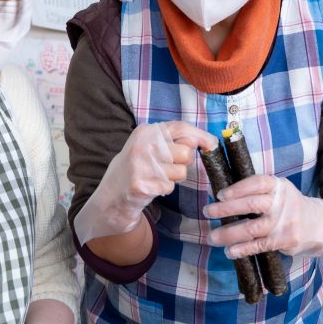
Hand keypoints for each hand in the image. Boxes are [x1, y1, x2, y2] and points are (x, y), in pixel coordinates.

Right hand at [73, 121, 216, 245]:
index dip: (200, 136)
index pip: (181, 128)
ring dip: (173, 178)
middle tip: (166, 167)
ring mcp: (141, 165)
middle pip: (186, 153)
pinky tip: (150, 187)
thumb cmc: (137, 168)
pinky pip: (170, 187)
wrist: (111, 195)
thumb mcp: (151, 147)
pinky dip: (164, 190)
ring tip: (156, 177)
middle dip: (182, 163)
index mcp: (146, 131)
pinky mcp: (141, 184)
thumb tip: (208, 141)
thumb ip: (175, 141)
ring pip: (181, 172)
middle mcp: (143, 145)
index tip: (211, 144)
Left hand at [203, 175, 322, 262]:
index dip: (237, 188)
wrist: (320, 225)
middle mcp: (282, 202)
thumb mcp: (281, 191)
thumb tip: (223, 198)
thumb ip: (259, 192)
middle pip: (251, 204)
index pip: (257, 183)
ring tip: (212, 237)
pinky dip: (242, 249)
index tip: (220, 194)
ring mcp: (284, 222)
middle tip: (208, 212)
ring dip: (228, 233)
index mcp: (279, 185)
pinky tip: (230, 252)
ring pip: (251, 228)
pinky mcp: (285, 240)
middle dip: (225, 209)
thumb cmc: (291, 206)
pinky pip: (259, 245)